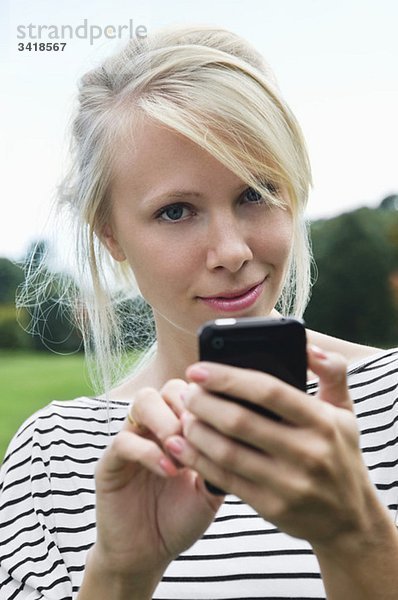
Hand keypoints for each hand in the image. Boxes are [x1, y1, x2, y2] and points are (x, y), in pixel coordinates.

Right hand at [92, 379, 222, 584]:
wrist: (148, 554)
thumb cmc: (181, 518)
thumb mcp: (211, 489)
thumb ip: (222, 460)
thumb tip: (243, 432)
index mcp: (178, 426)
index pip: (192, 390)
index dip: (208, 401)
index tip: (222, 424)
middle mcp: (153, 427)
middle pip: (168, 387)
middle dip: (188, 406)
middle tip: (201, 435)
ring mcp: (131, 440)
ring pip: (143, 401)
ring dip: (167, 421)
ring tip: (182, 451)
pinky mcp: (110, 463)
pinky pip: (124, 440)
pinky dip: (149, 452)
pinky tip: (170, 471)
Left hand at [165, 347, 378, 548]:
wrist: (350, 519)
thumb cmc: (340, 454)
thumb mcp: (345, 412)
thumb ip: (331, 372)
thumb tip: (306, 346)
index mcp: (322, 421)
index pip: (268, 391)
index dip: (228, 378)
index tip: (199, 369)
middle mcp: (308, 452)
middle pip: (240, 421)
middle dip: (204, 404)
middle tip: (186, 393)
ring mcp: (289, 484)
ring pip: (227, 452)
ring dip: (196, 431)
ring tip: (183, 417)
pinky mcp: (272, 507)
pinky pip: (225, 480)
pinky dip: (198, 460)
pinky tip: (182, 446)